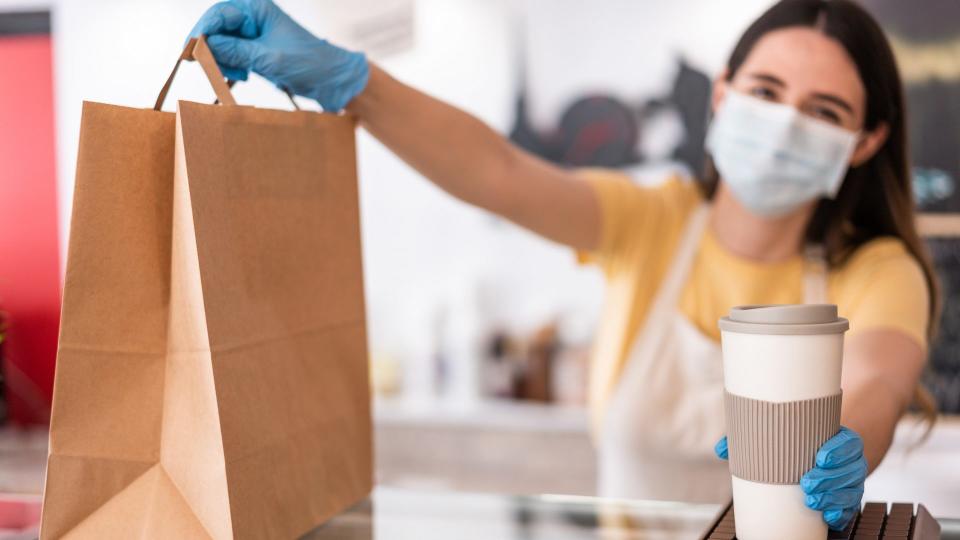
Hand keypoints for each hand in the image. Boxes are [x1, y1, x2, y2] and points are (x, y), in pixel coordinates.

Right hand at [187, 0, 368, 110]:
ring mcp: (251, 34)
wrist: (331, 79)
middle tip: (210, 67)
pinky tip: (243, 75)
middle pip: (215, 28)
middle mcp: (251, 16)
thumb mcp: (269, 58)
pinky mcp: (253, 50)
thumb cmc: (308, 62)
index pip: (219, 14)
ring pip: (220, 44)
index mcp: (256, 8)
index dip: (202, 31)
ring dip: (221, 60)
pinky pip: (230, 55)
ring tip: (239, 74)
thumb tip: (203, 45)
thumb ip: (236, 51)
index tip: (191, 51)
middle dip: (211, 48)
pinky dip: (231, 66)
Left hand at [714, 427, 865, 530]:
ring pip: (851, 491)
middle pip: (850, 471)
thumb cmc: (799, 445)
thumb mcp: (781, 437)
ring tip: (811, 501)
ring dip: (833, 498)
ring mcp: (851, 483)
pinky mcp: (848, 501)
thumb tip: (722, 449)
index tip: (820, 458)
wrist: (823, 458)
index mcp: (838, 440)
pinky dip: (841, 514)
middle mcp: (849, 462)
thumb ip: (751, 439)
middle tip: (806, 484)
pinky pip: (850, 510)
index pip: (847, 442)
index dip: (838, 450)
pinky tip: (829, 517)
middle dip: (830, 479)